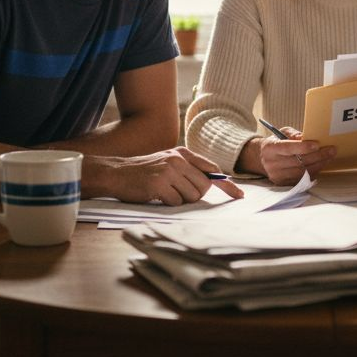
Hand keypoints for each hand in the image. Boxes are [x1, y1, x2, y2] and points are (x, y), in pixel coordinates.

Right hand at [87, 147, 243, 204]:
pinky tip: (158, 196)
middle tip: (178, 193)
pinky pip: (177, 202)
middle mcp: (179, 160)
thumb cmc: (145, 171)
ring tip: (166, 193)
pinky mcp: (160, 184)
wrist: (117, 173)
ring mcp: (169, 171)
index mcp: (183, 153)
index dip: (227, 184)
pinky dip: (169, 203)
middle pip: (204, 186)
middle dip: (196, 195)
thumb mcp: (168, 161)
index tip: (239, 195)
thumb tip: (212, 182)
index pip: (212, 169)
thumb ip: (189, 168)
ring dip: (182, 200)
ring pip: (192, 196)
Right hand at [257, 127, 335, 185]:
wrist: (263, 159)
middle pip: (298, 161)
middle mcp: (272, 164)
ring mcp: (278, 176)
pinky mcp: (284, 184)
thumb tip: (307, 137)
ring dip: (319, 164)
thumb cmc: (277, 143)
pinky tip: (321, 164)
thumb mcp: (282, 133)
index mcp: (270, 148)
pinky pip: (302, 179)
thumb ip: (294, 134)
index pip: (288, 148)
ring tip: (329, 157)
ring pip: (302, 172)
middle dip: (317, 156)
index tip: (317, 144)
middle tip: (331, 150)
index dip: (304, 147)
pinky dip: (314, 171)